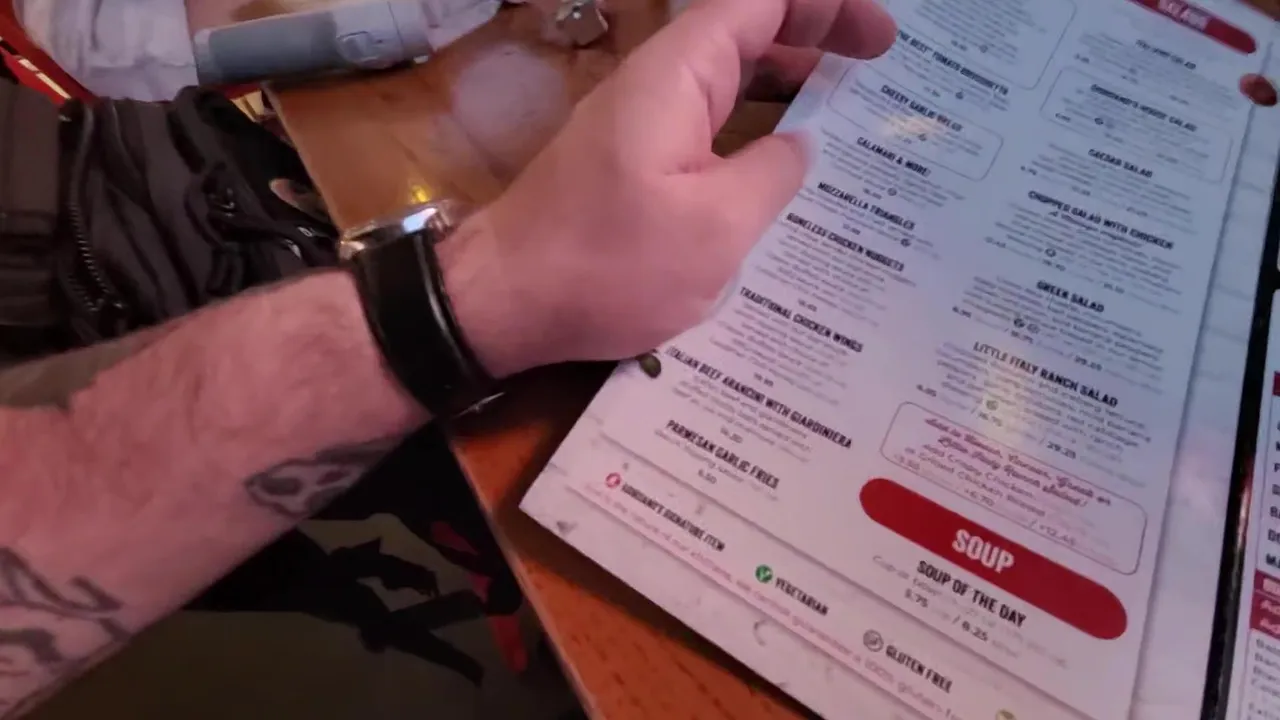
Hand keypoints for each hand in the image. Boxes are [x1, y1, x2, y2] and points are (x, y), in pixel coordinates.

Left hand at [446, 0, 895, 377]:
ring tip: (849, 107)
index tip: (880, 40)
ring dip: (786, 84)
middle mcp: (656, 85)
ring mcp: (639, 123)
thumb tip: (797, 145)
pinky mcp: (630, 162)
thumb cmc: (607, 267)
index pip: (760, 4)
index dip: (826, 8)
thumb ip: (771, 174)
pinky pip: (705, 123)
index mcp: (677, 76)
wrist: (502, 303)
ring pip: (726, 80)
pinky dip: (751, 127)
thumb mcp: (715, 228)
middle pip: (745, 32)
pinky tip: (784, 164)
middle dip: (815, 37)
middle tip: (878, 70)